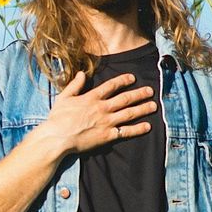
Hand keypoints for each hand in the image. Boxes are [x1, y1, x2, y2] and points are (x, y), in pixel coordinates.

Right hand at [41, 71, 156, 154]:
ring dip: (143, 108)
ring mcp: (106, 122)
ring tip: (154, 105)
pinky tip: (148, 126)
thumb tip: (83, 73)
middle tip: (151, 91)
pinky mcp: (107, 136)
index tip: (133, 78)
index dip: (123, 80)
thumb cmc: (57, 119)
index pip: (111, 86)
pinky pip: (126, 132)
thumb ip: (75, 84)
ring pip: (129, 113)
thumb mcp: (64, 97)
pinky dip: (138, 129)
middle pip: (125, 98)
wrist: (57, 138)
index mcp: (92, 97)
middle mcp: (102, 108)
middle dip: (139, 94)